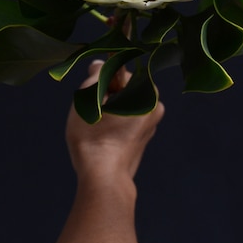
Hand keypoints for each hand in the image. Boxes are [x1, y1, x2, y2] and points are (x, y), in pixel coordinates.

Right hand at [66, 60, 164, 182]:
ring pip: (123, 103)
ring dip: (108, 108)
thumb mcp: (88, 97)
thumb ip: (97, 75)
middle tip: (93, 110)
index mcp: (146, 92)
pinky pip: (126, 119)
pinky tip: (102, 135)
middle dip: (105, 94)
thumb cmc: (94, 137)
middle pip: (123, 87)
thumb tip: (100, 65)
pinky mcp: (143, 138)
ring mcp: (151, 124)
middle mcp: (155, 106)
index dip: (103, 79)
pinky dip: (114, 122)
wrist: (103, 178)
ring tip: (96, 125)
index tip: (94, 93)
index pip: (120, 71)